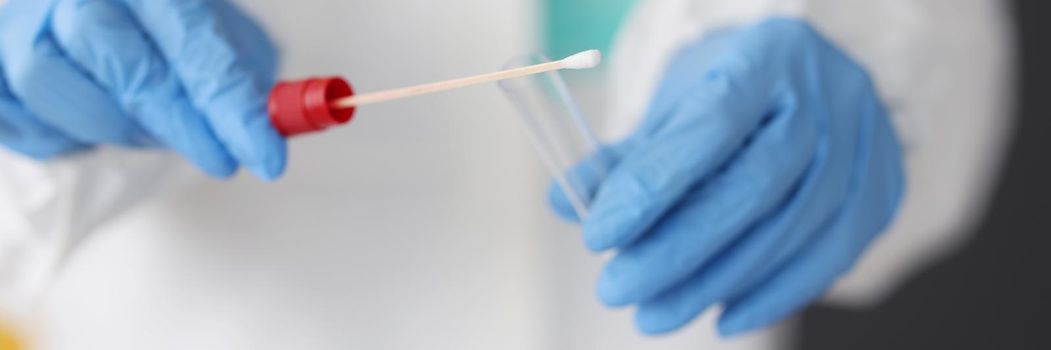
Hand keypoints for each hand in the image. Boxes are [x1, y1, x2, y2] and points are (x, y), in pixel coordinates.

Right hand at [0, 0, 283, 179]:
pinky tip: (88, 125)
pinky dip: (57, 135)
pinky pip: (16, 117)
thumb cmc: (159, 22)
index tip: (265, 155)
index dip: (232, 106)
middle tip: (221, 158)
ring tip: (145, 127)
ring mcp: (17, 21)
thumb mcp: (214, 28)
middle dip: (181, 126)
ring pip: (53, 86)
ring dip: (112, 125)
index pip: (195, 43)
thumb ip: (242, 70)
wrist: (93, 7)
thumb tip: (281, 119)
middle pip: (124, 66)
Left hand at [550, 18, 904, 335]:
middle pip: (753, 187)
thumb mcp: (675, 104)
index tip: (598, 236)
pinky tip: (720, 317)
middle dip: (677, 250)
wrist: (808, 80)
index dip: (652, 186)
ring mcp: (865, 145)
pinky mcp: (882, 191)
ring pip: (791, 231)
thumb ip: (627, 155)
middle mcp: (827, 95)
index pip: (709, 126)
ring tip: (653, 314)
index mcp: (766, 57)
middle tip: (617, 289)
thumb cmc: (728, 92)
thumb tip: (568, 204)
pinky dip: (772, 296)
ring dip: (714, 283)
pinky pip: (830, 258)